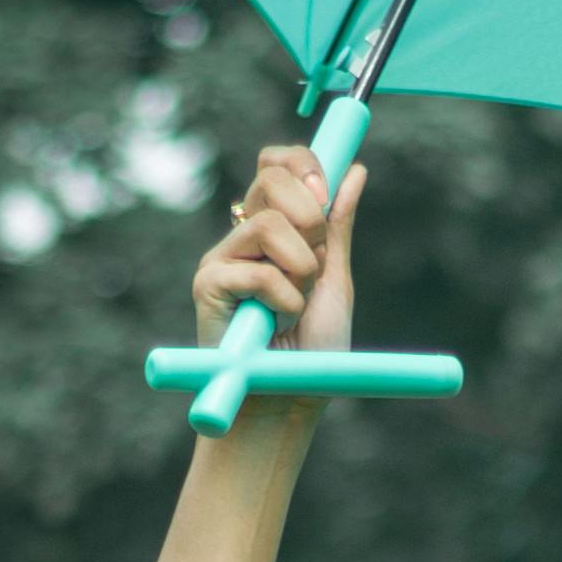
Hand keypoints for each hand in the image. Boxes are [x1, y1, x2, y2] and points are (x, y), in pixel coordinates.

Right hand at [190, 138, 362, 374]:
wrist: (293, 399)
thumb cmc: (313, 347)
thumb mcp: (334, 278)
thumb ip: (337, 226)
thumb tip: (353, 170)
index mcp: (272, 225)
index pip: (276, 163)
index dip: (303, 164)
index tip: (326, 194)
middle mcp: (242, 235)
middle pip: (270, 178)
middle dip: (311, 219)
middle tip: (315, 267)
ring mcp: (221, 257)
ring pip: (270, 224)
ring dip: (301, 269)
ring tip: (295, 306)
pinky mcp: (208, 284)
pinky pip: (259, 271)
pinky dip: (284, 301)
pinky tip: (276, 325)